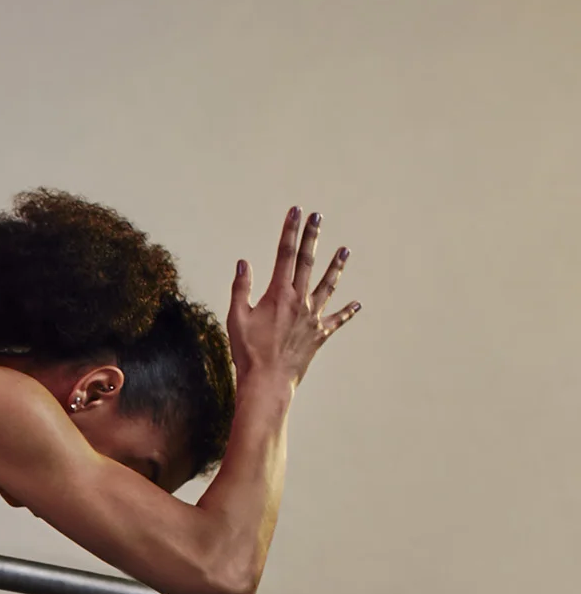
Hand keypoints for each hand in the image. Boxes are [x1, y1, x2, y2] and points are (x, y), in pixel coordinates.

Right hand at [228, 207, 358, 392]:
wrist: (268, 381)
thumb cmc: (248, 351)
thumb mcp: (236, 318)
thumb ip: (241, 289)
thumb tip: (243, 264)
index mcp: (279, 294)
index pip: (285, 254)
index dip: (290, 231)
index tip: (296, 212)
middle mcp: (300, 301)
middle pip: (308, 262)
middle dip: (312, 237)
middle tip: (318, 217)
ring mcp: (313, 317)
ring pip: (328, 286)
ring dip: (336, 267)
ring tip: (345, 250)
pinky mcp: (319, 334)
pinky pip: (336, 320)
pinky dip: (347, 312)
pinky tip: (357, 304)